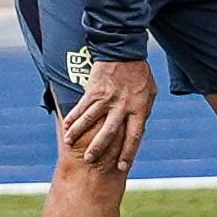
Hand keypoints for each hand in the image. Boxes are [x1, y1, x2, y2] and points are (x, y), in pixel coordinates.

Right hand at [59, 54, 156, 172]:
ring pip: (91, 119)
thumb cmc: (139, 73)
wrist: (125, 50)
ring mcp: (107, 98)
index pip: (134, 136)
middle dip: (99, 147)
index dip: (128, 153)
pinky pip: (82, 105)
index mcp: (139, 109)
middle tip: (90, 160)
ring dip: (79, 132)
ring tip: (69, 143)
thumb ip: (143, 111)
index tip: (122, 167)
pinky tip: (66, 125)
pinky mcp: (95, 89)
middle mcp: (123, 106)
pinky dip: (73, 116)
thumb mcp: (150, 93)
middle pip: (110, 131)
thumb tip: (140, 129)